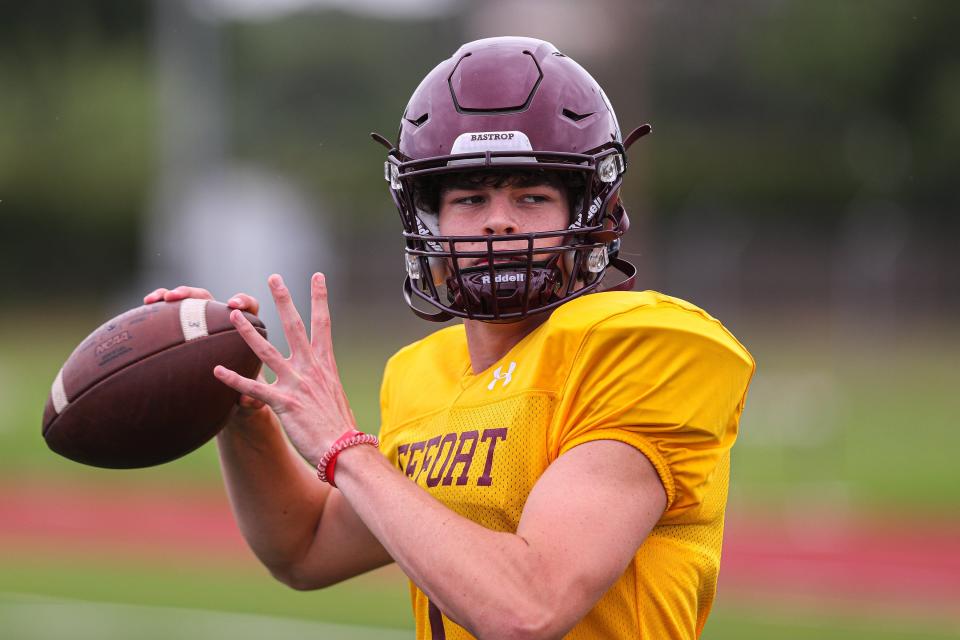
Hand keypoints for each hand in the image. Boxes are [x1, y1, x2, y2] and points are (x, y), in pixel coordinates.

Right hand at [143, 285, 266, 412]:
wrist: (227, 391)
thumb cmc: (243, 387)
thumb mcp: (250, 391)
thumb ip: (253, 395)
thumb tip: (247, 401)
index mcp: (245, 329)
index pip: (249, 307)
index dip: (243, 302)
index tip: (233, 306)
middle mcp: (222, 319)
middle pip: (210, 298)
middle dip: (194, 294)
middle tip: (179, 297)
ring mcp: (203, 321)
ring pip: (188, 300)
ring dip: (173, 294)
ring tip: (156, 299)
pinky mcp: (186, 325)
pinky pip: (172, 310)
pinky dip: (160, 304)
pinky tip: (146, 304)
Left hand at [212, 273, 355, 465]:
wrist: (345, 449)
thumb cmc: (342, 428)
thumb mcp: (334, 396)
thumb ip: (322, 383)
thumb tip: (319, 383)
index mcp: (325, 364)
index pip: (322, 323)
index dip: (320, 298)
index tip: (317, 277)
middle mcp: (310, 368)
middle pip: (294, 325)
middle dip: (283, 300)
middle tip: (274, 278)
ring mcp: (296, 384)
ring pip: (267, 351)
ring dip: (248, 332)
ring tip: (233, 315)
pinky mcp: (283, 403)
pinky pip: (254, 389)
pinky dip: (234, 379)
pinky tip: (216, 371)